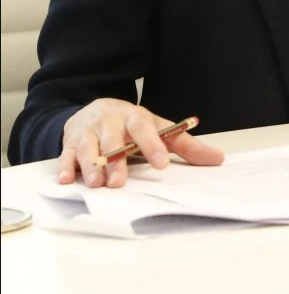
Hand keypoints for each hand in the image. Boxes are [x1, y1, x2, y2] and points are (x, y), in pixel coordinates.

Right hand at [57, 98, 224, 187]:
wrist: (95, 109)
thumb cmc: (132, 125)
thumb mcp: (158, 129)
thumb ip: (185, 145)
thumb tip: (218, 158)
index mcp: (135, 117)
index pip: (145, 129)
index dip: (153, 145)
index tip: (161, 164)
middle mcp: (111, 122)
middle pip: (114, 139)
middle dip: (117, 159)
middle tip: (120, 182)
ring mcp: (90, 132)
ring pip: (89, 147)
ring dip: (91, 165)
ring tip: (96, 184)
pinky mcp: (70, 143)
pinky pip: (66, 154)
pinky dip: (65, 166)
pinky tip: (67, 179)